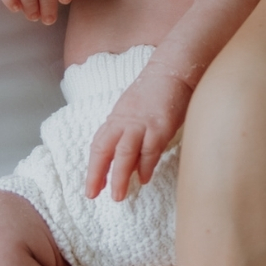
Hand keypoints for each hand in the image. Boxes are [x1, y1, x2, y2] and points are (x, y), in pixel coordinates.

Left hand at [87, 65, 193, 200]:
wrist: (174, 70)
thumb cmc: (156, 90)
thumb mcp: (134, 109)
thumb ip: (127, 129)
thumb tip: (125, 155)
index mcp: (117, 117)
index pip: (99, 144)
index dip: (94, 167)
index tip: (92, 187)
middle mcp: (126, 121)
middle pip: (105, 149)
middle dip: (97, 174)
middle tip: (93, 195)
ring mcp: (143, 124)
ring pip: (125, 153)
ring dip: (120, 176)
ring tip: (118, 196)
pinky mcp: (160, 126)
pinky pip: (150, 149)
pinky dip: (146, 166)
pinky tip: (144, 178)